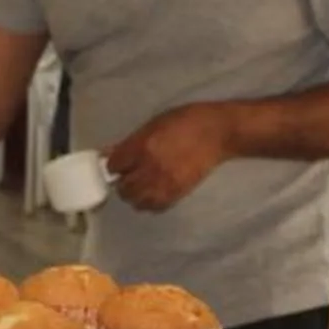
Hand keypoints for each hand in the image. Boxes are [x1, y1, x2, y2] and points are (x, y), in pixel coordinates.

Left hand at [104, 103, 234, 212]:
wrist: (218, 133)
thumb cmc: (186, 121)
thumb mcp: (154, 124)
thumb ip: (132, 141)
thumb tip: (110, 153)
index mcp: (142, 146)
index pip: (114, 166)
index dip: (114, 165)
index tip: (119, 163)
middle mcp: (150, 168)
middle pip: (123, 188)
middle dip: (122, 182)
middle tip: (129, 176)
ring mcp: (164, 183)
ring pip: (137, 201)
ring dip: (135, 195)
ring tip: (141, 186)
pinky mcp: (178, 193)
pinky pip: (155, 207)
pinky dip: (150, 203)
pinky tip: (153, 193)